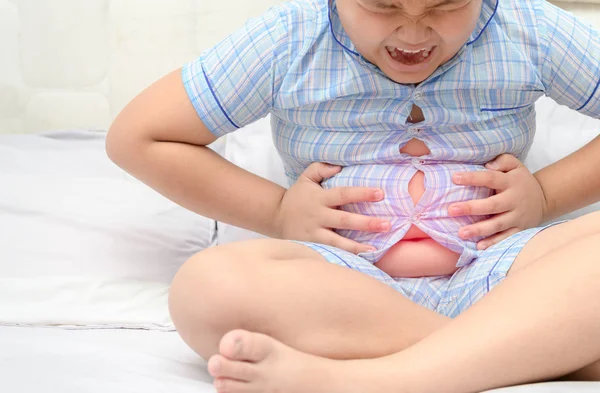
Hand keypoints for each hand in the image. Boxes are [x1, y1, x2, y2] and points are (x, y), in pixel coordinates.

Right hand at [274, 162, 390, 254]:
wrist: (275, 218)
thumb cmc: (297, 197)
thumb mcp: (305, 178)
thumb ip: (321, 168)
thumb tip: (339, 166)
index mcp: (319, 198)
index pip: (343, 194)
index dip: (362, 194)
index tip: (380, 193)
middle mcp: (318, 216)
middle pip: (345, 220)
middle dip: (366, 223)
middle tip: (387, 224)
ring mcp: (315, 233)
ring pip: (337, 241)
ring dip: (357, 246)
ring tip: (375, 248)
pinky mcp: (312, 247)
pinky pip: (330, 252)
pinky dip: (344, 257)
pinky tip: (359, 260)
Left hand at [449, 154, 547, 249]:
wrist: (544, 199)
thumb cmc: (519, 180)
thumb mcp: (515, 165)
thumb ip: (502, 161)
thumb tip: (488, 165)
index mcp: (511, 182)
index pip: (490, 178)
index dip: (473, 178)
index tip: (454, 178)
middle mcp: (515, 200)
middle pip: (492, 205)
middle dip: (471, 208)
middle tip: (451, 210)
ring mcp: (518, 217)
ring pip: (498, 224)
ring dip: (479, 229)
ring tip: (461, 233)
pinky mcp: (520, 230)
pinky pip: (506, 237)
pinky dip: (493, 243)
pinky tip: (478, 247)